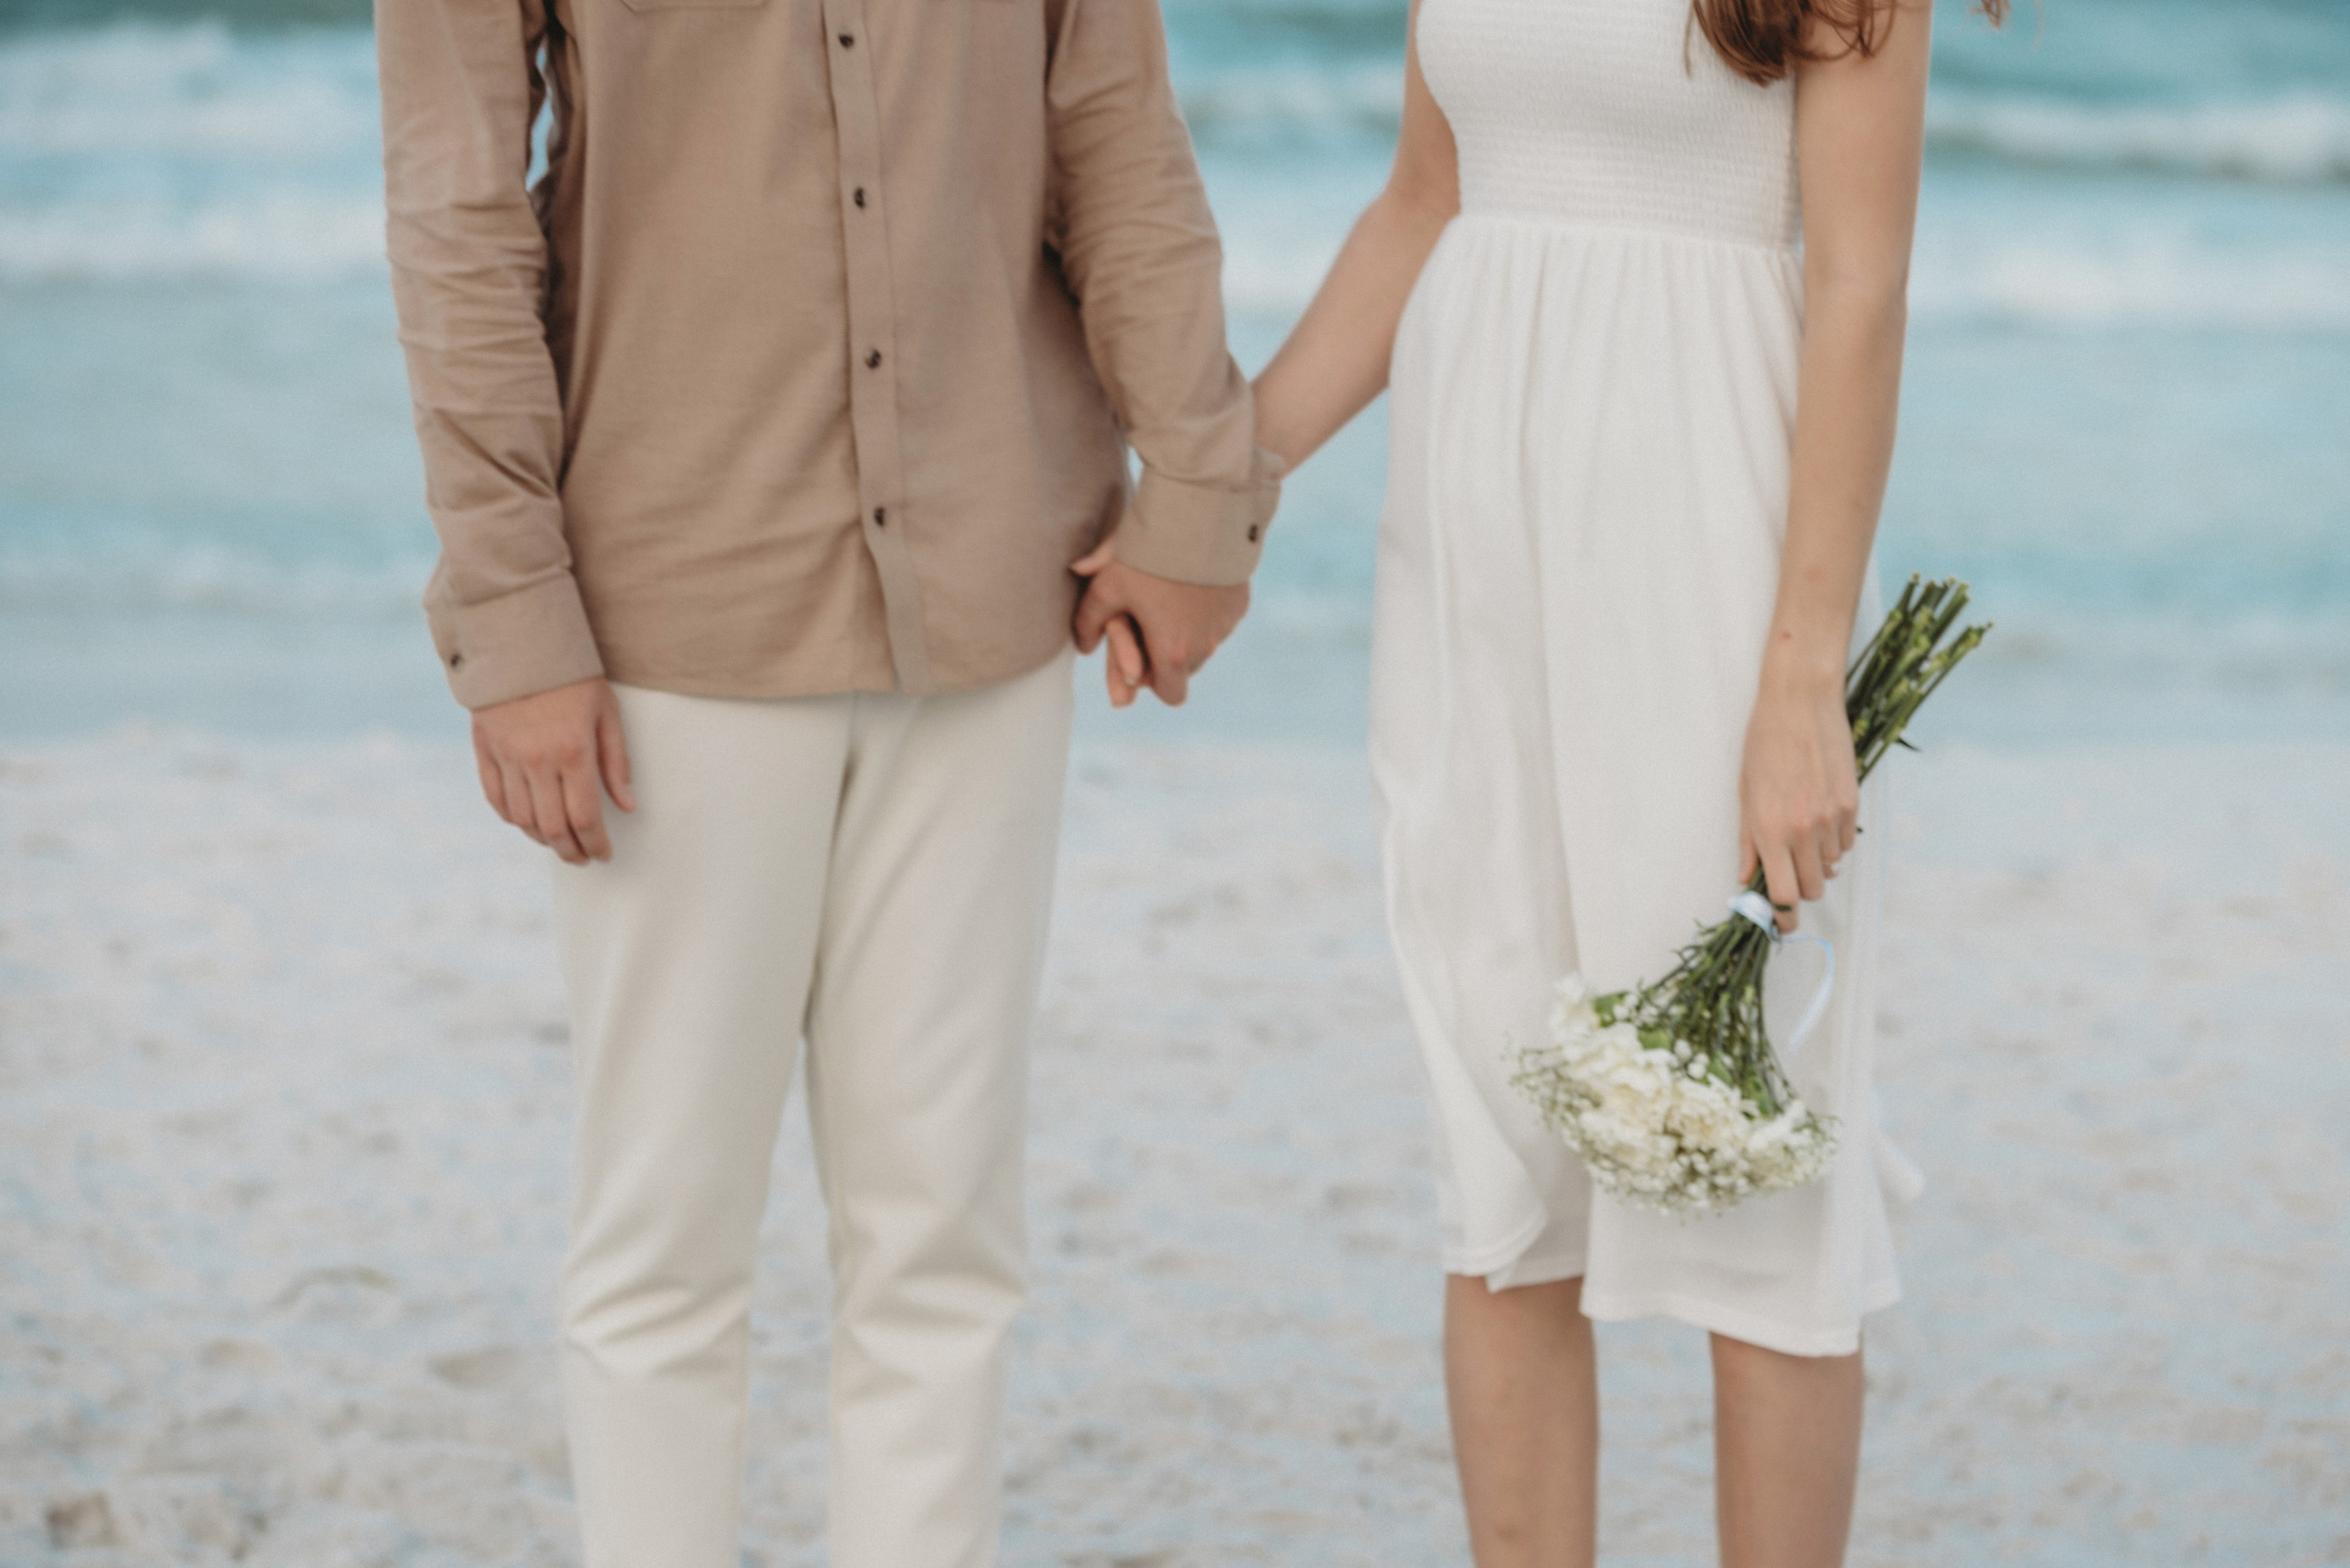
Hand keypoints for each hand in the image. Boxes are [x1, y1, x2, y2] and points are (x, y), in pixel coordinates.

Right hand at [471, 677, 634, 864]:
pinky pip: (495, 799)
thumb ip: (617, 763)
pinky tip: (528, 822)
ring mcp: (507, 757)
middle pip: (552, 828)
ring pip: (522, 819)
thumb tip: (627, 806)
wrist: (520, 641)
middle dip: (570, 851)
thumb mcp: (607, 713)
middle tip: (582, 858)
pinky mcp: (484, 750)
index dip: (596, 844)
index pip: (585, 817)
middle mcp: (537, 760)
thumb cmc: (573, 676)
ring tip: (559, 842)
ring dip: (542, 839)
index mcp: (573, 751)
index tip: (604, 854)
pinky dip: (512, 819)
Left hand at [1069, 541, 1249, 707]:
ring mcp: (1226, 626)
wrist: (1197, 518)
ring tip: (1169, 600)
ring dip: (1188, 635)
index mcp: (1172, 653)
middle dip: (1168, 655)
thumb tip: (1083, 645)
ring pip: (1205, 647)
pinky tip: (1191, 585)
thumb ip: (1089, 621)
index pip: (1170, 694)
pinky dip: (1206, 613)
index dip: (1152, 680)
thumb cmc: (1145, 557)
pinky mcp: (1240, 605)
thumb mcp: (1106, 587)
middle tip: (1148, 623)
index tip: (1140, 653)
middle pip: (1186, 671)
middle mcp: (1205, 647)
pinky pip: (1222, 622)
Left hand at [1736, 661, 1857, 933]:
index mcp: (1768, 831)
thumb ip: (1748, 843)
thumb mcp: (1745, 794)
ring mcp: (1830, 819)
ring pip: (1830, 868)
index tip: (1781, 924)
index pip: (1782, 896)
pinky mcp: (1852, 805)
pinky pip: (1845, 844)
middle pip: (1811, 889)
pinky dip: (1834, 841)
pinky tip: (1821, 814)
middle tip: (1789, 872)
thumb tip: (1746, 878)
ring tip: (1802, 829)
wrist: (1800, 704)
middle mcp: (1802, 830)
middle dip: (1800, 889)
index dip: (1782, 916)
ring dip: (1817, 862)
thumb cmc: (1763, 745)